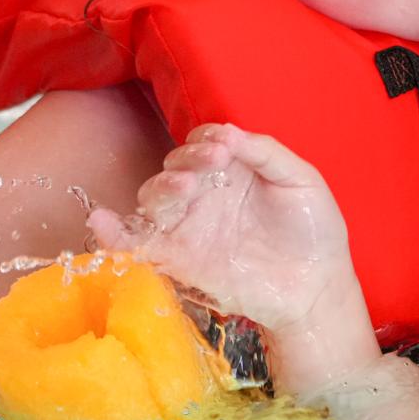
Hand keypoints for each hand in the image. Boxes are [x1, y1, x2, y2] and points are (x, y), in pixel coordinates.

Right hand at [87, 125, 353, 339]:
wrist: (317, 288)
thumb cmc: (313, 231)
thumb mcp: (301, 181)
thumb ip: (266, 153)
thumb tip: (227, 132)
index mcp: (231, 171)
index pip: (203, 144)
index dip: (206, 140)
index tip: (223, 146)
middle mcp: (205, 195)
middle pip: (174, 169)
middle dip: (185, 162)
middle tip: (209, 164)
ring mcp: (189, 227)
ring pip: (154, 200)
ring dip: (161, 189)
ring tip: (183, 188)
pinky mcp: (179, 260)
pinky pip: (137, 245)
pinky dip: (114, 235)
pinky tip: (101, 221)